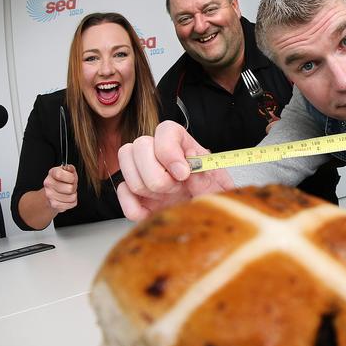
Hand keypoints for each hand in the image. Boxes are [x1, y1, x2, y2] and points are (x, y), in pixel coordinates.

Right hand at [43, 164, 77, 211]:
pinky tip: (67, 199)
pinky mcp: (54, 204)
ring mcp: (50, 195)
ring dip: (73, 195)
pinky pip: (71, 204)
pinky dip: (72, 202)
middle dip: (74, 188)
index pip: (60, 175)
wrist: (51, 194)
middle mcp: (48, 183)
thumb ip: (70, 169)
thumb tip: (70, 168)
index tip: (71, 178)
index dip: (71, 178)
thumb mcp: (67, 172)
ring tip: (68, 193)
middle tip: (70, 186)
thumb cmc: (61, 182)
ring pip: (72, 197)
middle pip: (70, 188)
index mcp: (52, 173)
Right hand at [117, 121, 233, 220]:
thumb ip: (209, 170)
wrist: (213, 215)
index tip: (183, 174)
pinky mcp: (136, 195)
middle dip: (157, 174)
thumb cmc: (218, 195)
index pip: (164, 130)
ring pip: (126, 169)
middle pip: (137, 146)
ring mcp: (145, 173)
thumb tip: (189, 157)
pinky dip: (135, 206)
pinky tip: (153, 211)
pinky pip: (122, 193)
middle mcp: (159, 154)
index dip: (169, 151)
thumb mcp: (223, 182)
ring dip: (149, 189)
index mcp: (182, 144)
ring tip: (169, 197)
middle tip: (177, 187)